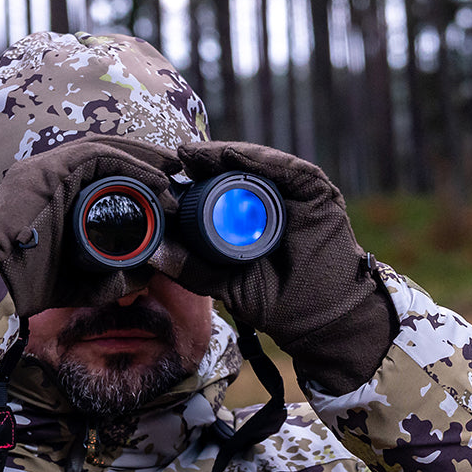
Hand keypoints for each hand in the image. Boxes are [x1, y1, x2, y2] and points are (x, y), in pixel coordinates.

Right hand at [0, 137, 183, 315]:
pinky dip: (130, 163)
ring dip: (142, 157)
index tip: (166, 189)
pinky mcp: (46, 171)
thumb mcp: (83, 282)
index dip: (136, 174)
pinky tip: (154, 178)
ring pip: (105, 149)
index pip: (101, 171)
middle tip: (177, 170)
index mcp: (53, 193)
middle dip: (144, 158)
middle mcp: (49, 175)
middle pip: (106, 154)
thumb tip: (148, 276)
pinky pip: (97, 156)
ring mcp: (46, 169)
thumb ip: (112, 278)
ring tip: (171, 170)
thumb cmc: (28, 286)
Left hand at [173, 141, 394, 394]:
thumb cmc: (279, 302)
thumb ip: (191, 268)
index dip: (193, 180)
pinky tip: (231, 155)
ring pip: (256, 162)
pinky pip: (285, 167)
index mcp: (252, 216)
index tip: (162, 177)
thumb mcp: (225, 282)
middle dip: (204, 160)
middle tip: (175, 157)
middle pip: (236, 169)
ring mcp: (295, 192)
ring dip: (223, 154)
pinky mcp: (316, 189)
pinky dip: (258, 158)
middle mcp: (273, 199)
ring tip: (194, 154)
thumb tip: (150, 251)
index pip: (219, 188)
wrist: (321, 318)